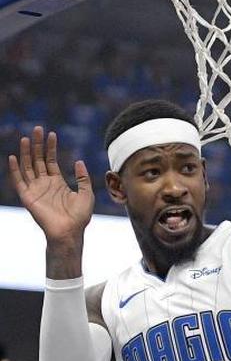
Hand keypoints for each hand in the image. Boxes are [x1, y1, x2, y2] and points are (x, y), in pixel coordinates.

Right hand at [7, 127, 93, 248]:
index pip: (51, 160)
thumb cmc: (80, 216)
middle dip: (37, 145)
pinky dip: (15, 169)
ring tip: (25, 138)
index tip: (51, 134)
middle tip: (37, 129)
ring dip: (25, 153)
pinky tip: (13, 157)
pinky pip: (19, 181)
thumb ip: (82, 177)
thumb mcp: (86, 192)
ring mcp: (35, 190)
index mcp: (57, 182)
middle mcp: (44, 184)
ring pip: (28, 167)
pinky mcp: (28, 197)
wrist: (70, 231)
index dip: (51, 147)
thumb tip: (78, 161)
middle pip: (38, 160)